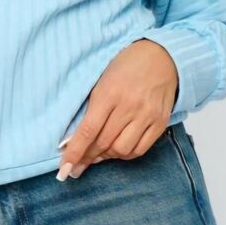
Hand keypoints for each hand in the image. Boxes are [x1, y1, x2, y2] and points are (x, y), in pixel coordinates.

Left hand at [57, 39, 178, 179]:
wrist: (162, 55)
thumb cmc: (126, 66)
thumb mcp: (101, 81)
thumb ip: (90, 108)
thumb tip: (75, 139)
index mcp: (109, 93)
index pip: (88, 131)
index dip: (74, 153)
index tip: (64, 169)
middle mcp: (129, 106)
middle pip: (103, 143)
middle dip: (87, 158)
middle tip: (75, 166)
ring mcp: (147, 116)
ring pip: (122, 150)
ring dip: (106, 157)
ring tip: (97, 154)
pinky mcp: (160, 122)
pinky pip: (140, 149)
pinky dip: (125, 155)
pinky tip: (117, 150)